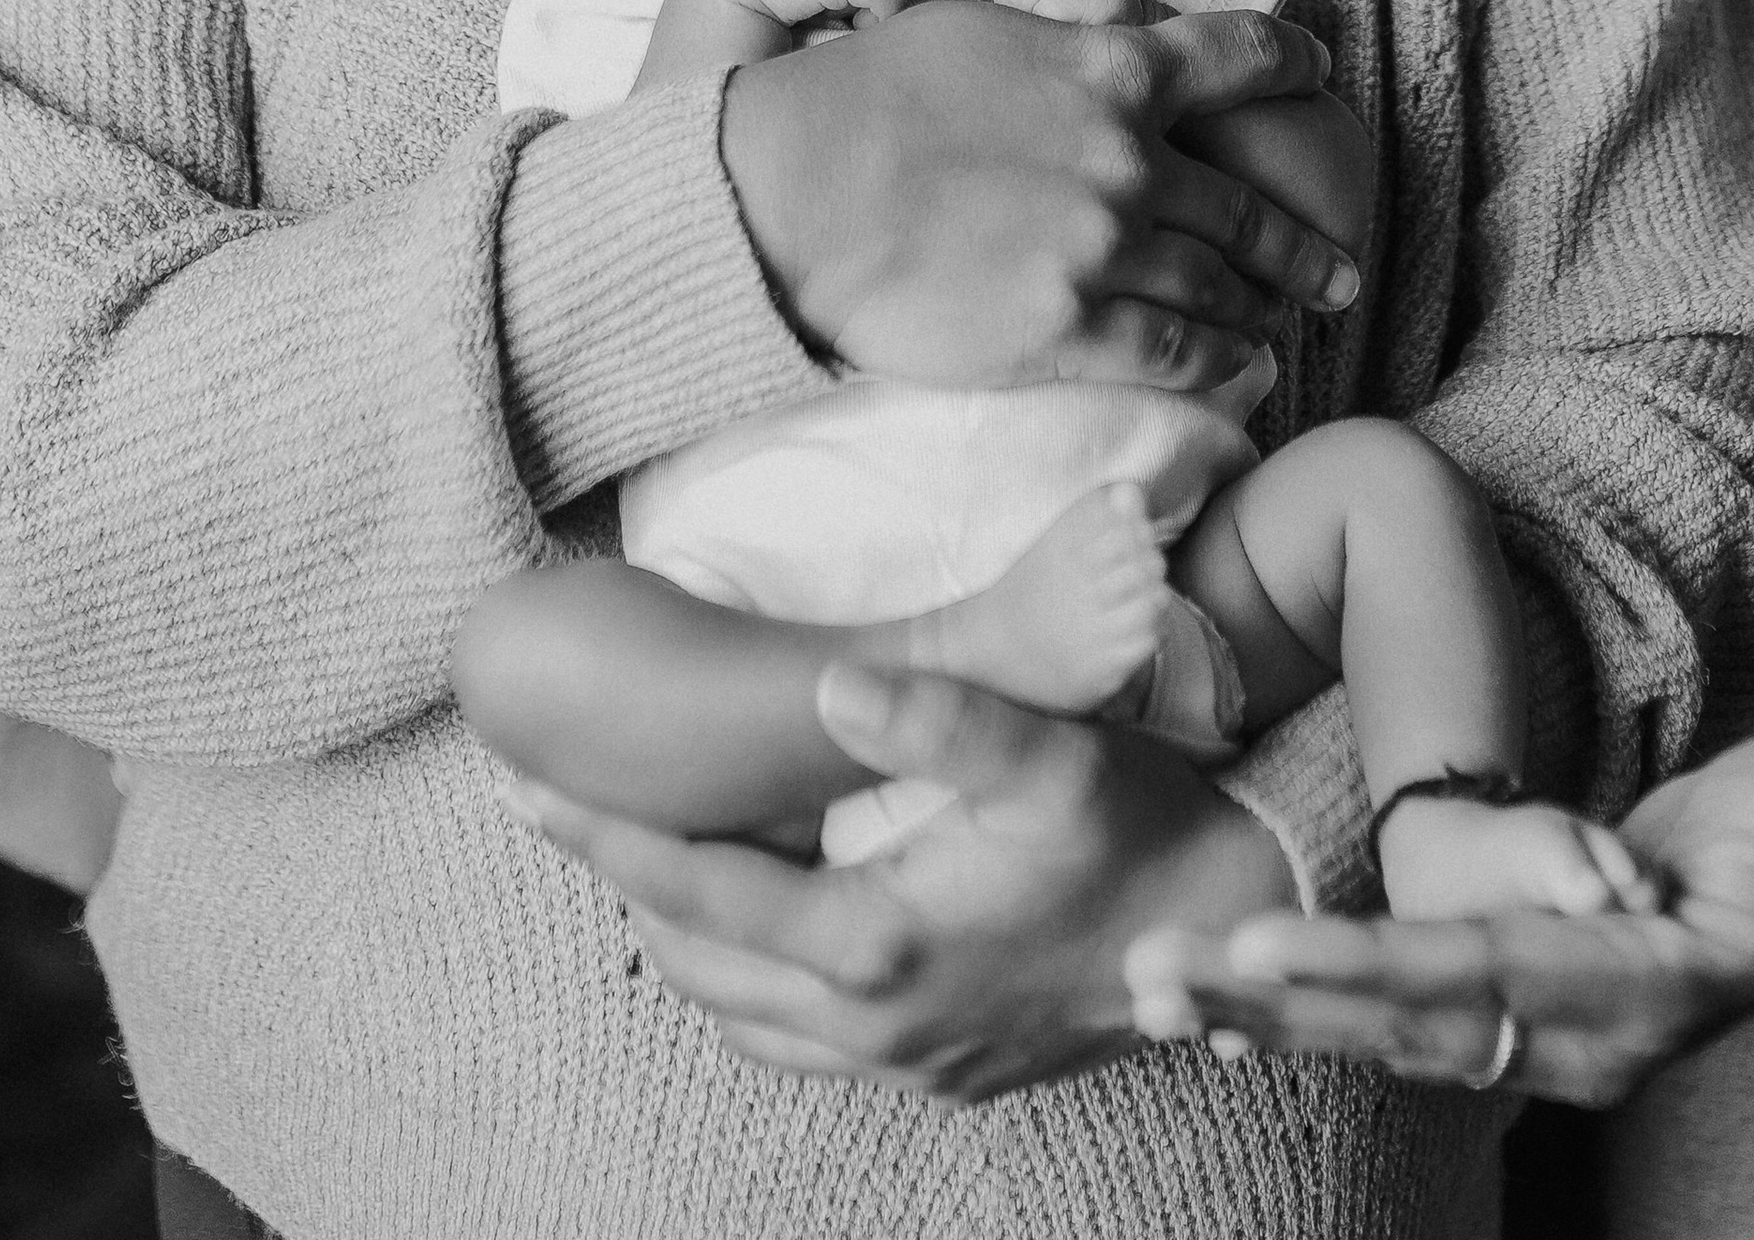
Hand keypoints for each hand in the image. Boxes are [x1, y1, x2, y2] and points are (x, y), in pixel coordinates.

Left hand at [511, 661, 1295, 1101]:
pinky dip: (744, 983)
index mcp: (875, 942)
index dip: (601, 833)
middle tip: (542, 807)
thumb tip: (826, 684)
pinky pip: (796, 1039)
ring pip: (737, 1013)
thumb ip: (937, 713)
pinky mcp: (940, 1069)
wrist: (1232, 933)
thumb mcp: (1047, 750)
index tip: (521, 780)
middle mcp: (870, 1023)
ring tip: (630, 860)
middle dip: (614, 880)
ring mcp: (903, 1059)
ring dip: (675, 939)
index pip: (694, 891)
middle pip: (693, 960)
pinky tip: (749, 932)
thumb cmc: (1138, 823)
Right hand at [720, 0, 1359, 394]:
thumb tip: (1088, 35)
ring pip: (1220, 284)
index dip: (1290, 65)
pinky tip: (1242, 373)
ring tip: (1284, 324)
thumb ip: (1056, 38)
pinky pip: (1177, 353)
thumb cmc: (864, 97)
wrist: (796, 189)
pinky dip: (1222, 364)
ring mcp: (1106, 247)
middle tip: (1340, 266)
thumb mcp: (978, 26)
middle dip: (1303, 241)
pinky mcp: (1072, 328)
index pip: (1236, 56)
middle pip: (1244, 203)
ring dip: (1262, 306)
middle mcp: (1129, 156)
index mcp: (1110, 68)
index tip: (1321, 76)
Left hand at [956, 0, 1150, 25]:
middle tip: (1035, 26)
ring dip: (1025, 26)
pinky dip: (1047, 36)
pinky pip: (1045, 13)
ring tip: (1051, 34)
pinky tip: (1065, 39)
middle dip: (1005, 11)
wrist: (1126, 56)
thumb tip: (947, 0)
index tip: (1008, 5)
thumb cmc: (1059, 29)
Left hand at [1124, 727, 1753, 1103]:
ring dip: (1259, 1007)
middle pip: (1401, 1020)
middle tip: (1152, 976)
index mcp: (1634, 999)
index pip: (1482, 988)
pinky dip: (1293, 995)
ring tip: (1142, 984)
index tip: (1266, 954)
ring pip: (1376, 1022)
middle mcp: (1571, 1029)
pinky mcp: (1512, 988)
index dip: (1373, 975)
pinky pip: (1388, 1004)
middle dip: (1273, 1002)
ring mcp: (1540, 1018)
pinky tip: (1203, 985)